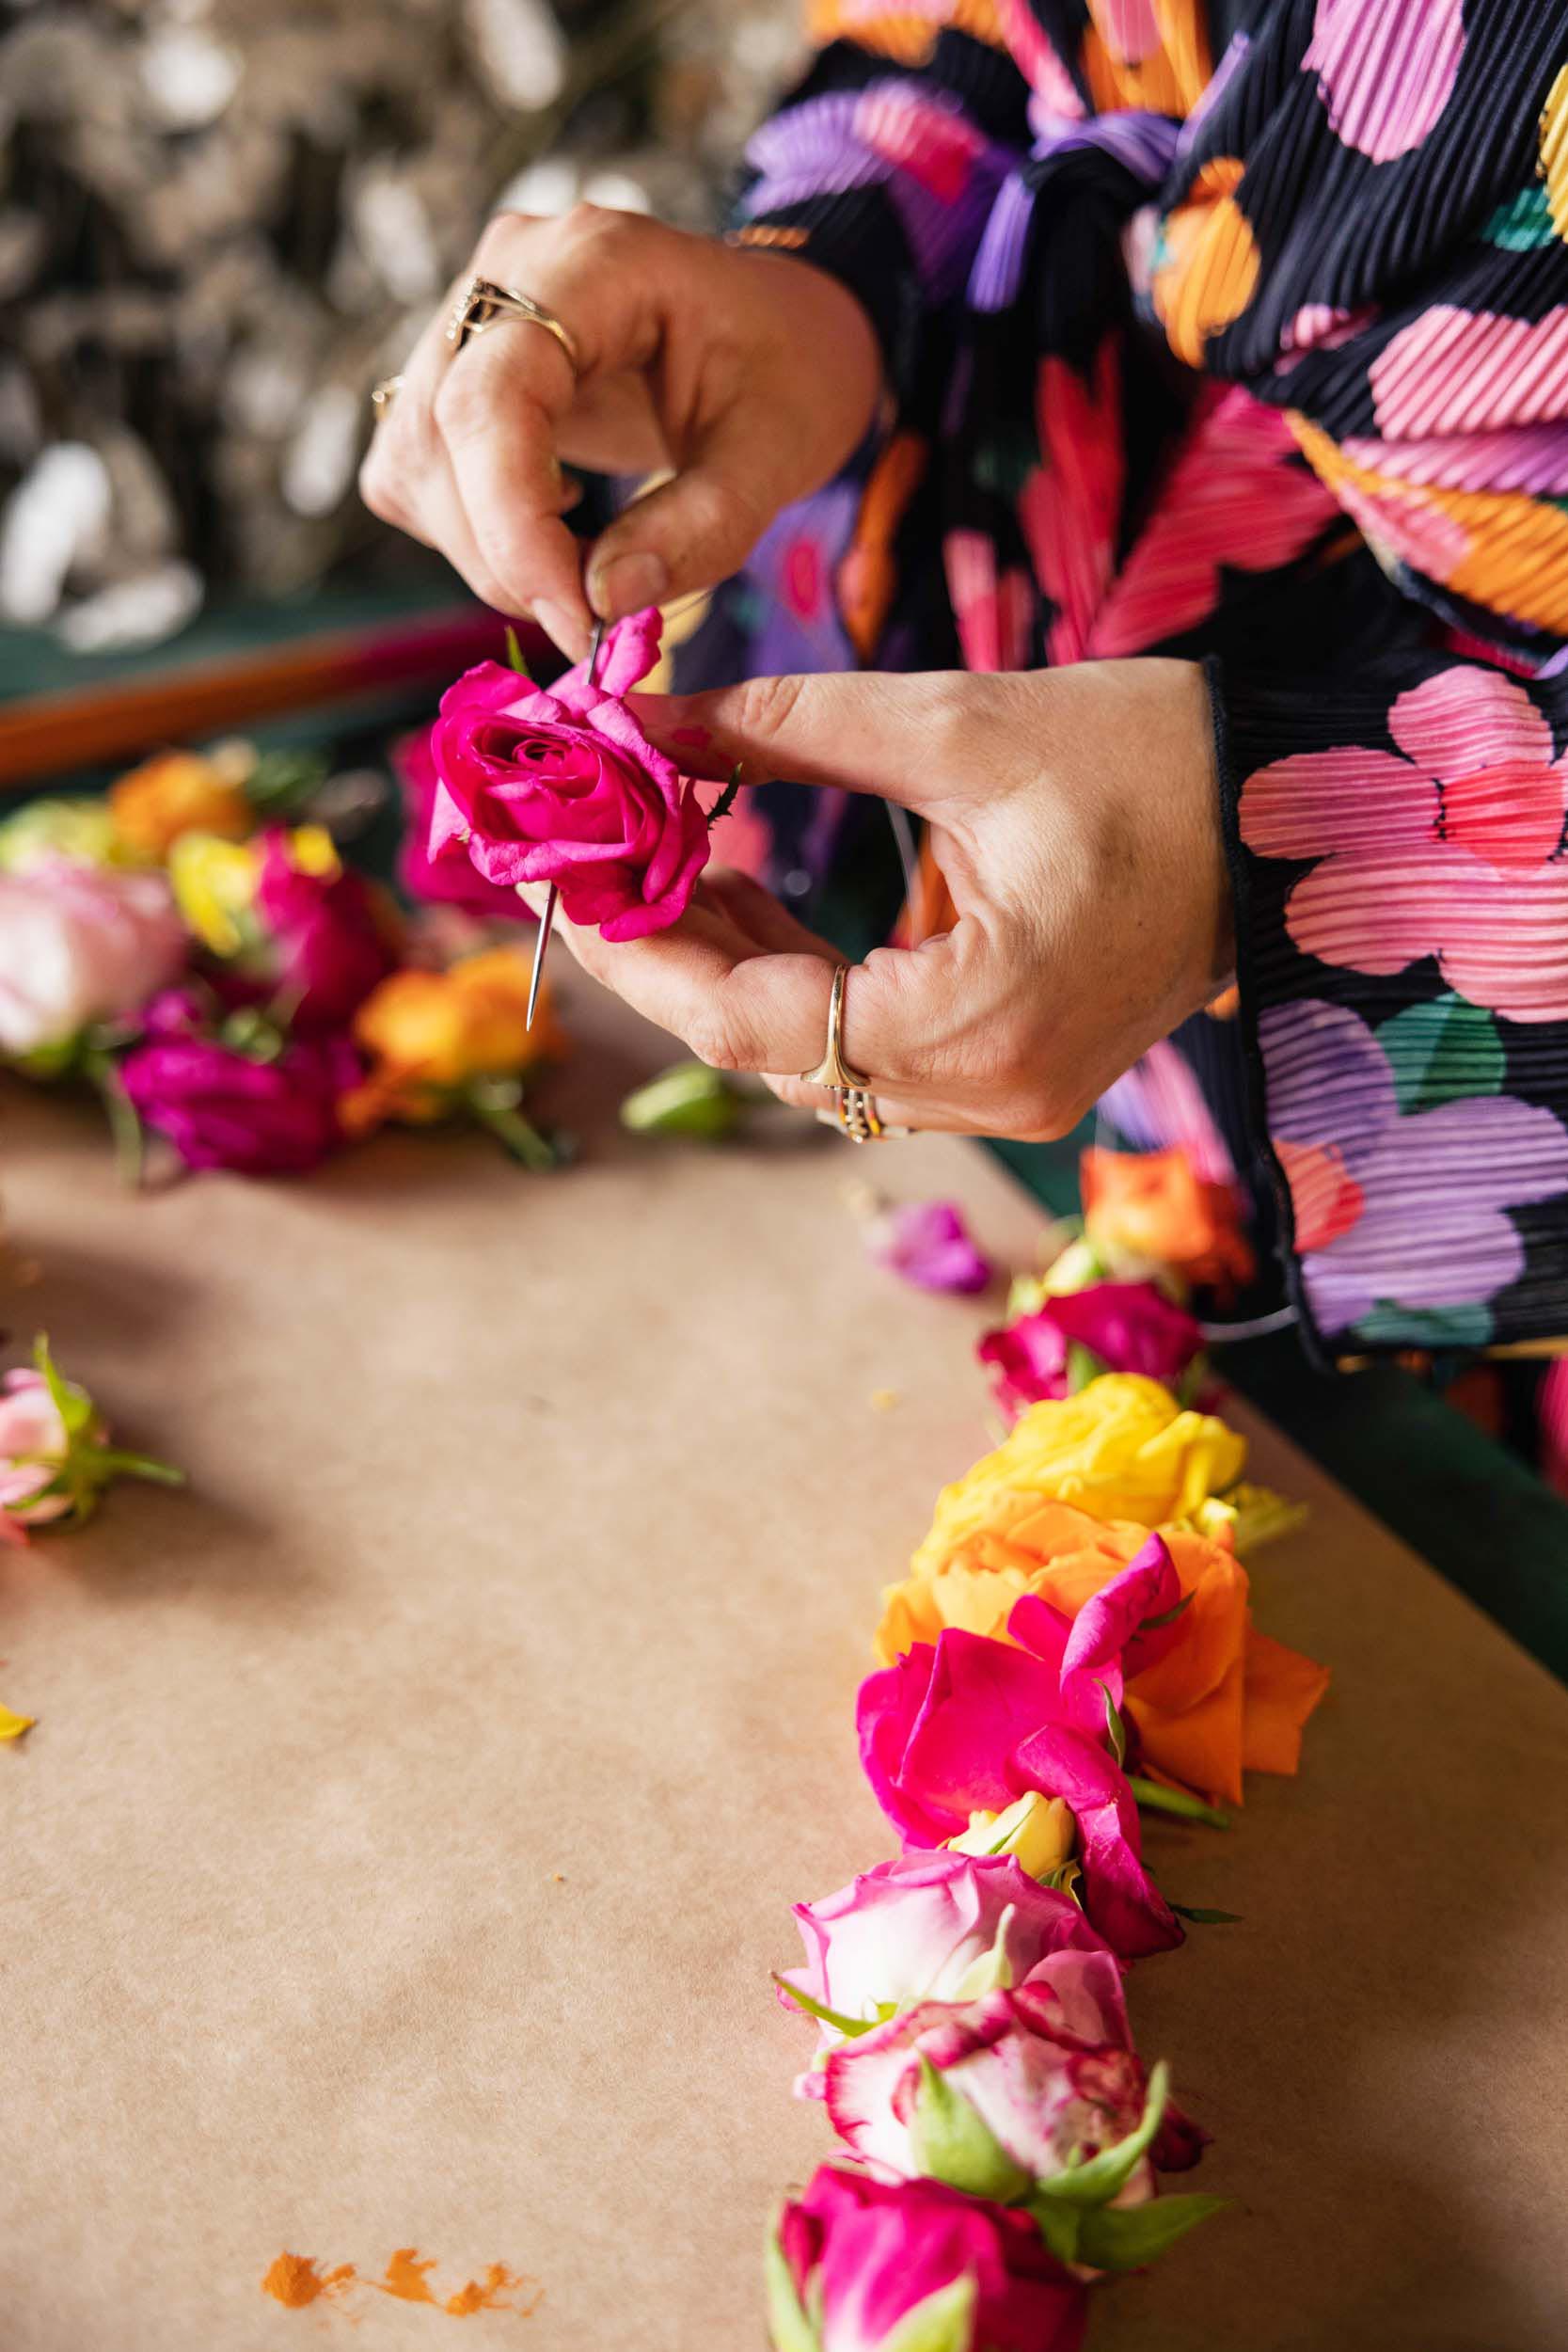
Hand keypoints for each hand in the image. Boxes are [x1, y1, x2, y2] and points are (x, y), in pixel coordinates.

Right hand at [359, 206, 882, 657]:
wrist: (778, 334)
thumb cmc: (790, 373)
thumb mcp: (780, 451)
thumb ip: (704, 527)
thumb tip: (602, 602)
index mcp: (596, 261)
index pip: (493, 393)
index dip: (514, 522)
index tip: (577, 620)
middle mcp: (508, 271)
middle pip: (440, 434)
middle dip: (507, 557)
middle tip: (595, 625)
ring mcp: (469, 318)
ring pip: (416, 464)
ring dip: (490, 555)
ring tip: (589, 574)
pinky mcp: (451, 377)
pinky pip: (418, 477)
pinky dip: (476, 537)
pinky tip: (556, 534)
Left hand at [521, 660, 1233, 1138]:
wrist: (1293, 807)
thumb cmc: (1149, 751)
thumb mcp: (955, 722)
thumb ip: (782, 730)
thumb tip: (641, 720)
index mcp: (979, 1019)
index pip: (754, 1024)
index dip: (643, 958)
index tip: (566, 885)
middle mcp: (991, 1092)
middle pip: (773, 1056)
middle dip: (673, 960)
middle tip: (599, 861)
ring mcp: (1009, 1101)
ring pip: (815, 1066)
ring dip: (734, 974)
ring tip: (673, 862)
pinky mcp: (1019, 1078)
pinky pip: (870, 1057)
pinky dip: (801, 988)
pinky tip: (757, 898)